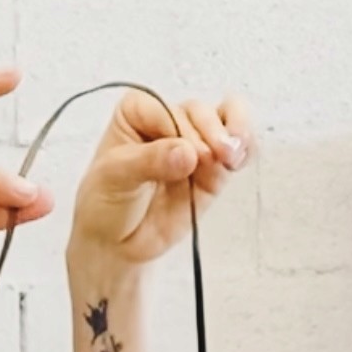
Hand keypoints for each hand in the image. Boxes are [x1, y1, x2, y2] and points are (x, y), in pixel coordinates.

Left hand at [69, 91, 252, 270]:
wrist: (116, 242)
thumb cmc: (105, 203)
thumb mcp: (115, 178)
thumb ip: (150, 162)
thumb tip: (187, 153)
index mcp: (138, 112)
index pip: (166, 108)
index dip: (176, 129)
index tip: (178, 155)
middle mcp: (168, 121)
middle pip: (200, 113)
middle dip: (208, 135)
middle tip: (208, 159)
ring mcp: (194, 143)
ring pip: (226, 121)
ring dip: (235, 134)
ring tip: (230, 157)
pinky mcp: (213, 168)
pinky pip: (239, 148)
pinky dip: (246, 149)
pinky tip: (239, 160)